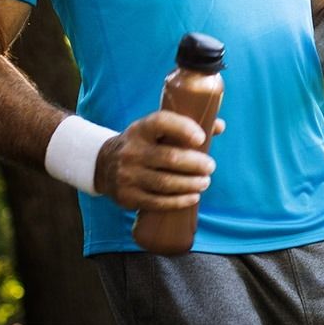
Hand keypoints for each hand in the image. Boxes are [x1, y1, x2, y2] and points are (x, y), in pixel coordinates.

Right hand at [94, 112, 223, 209]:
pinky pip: (156, 201)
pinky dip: (178, 201)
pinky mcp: (127, 196)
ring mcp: (127, 175)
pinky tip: (193, 197)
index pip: (161, 123)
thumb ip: (187, 125)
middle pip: (169, 158)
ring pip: (165, 182)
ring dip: (190, 184)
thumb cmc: (143, 143)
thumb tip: (219, 126)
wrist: (104, 164)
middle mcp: (132, 151)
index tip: (202, 137)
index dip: (183, 128)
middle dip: (195, 164)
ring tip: (205, 182)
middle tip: (211, 167)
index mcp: (141, 129)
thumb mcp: (156, 130)